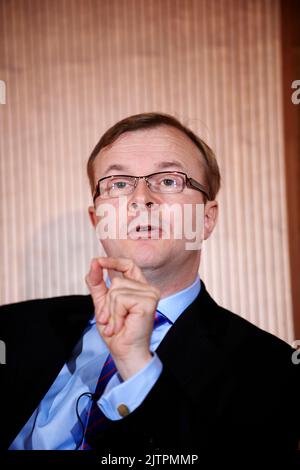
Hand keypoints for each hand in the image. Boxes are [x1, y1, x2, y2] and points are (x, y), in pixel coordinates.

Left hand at [85, 257, 160, 379]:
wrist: (125, 353)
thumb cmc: (117, 332)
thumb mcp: (102, 304)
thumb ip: (97, 283)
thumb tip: (94, 262)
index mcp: (139, 288)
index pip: (128, 265)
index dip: (113, 261)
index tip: (98, 262)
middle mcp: (148, 289)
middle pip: (117, 281)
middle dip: (107, 304)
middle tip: (111, 321)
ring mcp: (150, 294)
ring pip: (117, 290)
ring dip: (111, 312)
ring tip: (116, 325)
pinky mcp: (148, 301)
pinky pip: (121, 299)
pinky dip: (115, 315)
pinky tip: (121, 325)